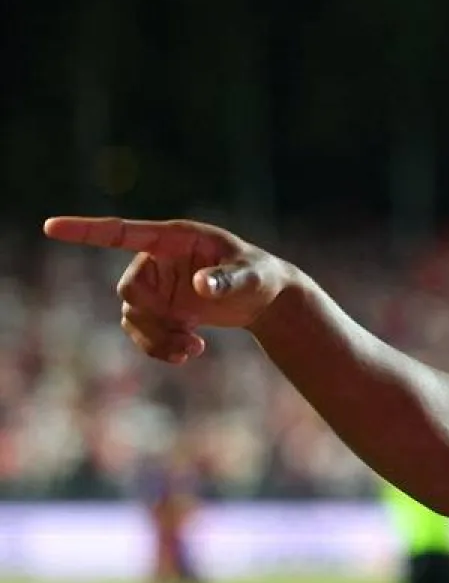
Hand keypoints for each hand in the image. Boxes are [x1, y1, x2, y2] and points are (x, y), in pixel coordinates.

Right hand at [41, 216, 299, 363]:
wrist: (263, 299)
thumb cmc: (259, 277)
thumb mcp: (250, 277)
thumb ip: (227, 280)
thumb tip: (199, 286)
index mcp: (174, 238)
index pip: (122, 232)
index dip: (86, 231)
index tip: (51, 228)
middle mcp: (157, 260)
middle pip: (129, 290)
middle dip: (152, 318)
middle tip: (187, 335)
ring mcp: (156, 285)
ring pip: (133, 315)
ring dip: (157, 338)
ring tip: (194, 350)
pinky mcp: (160, 308)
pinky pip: (142, 330)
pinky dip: (159, 347)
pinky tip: (189, 354)